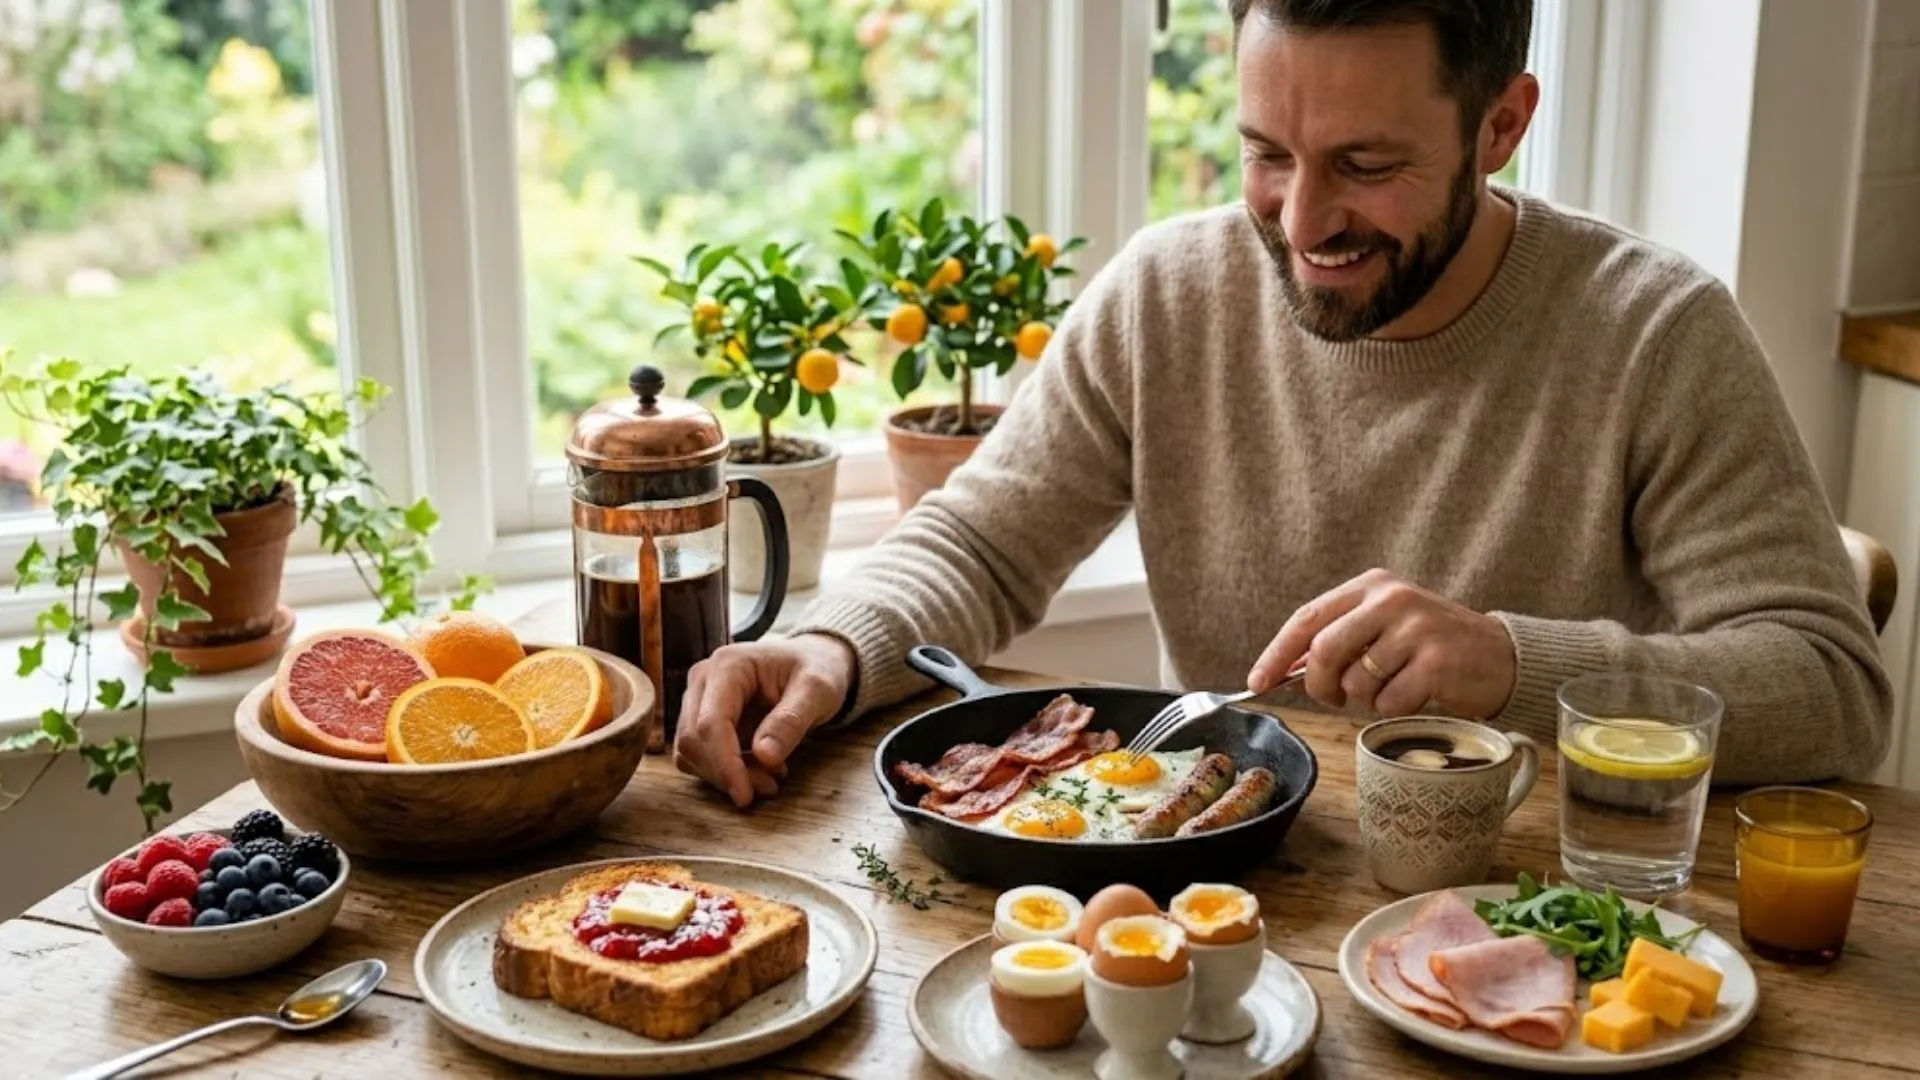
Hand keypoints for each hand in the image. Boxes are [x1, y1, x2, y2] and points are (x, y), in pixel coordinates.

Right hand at [673, 633, 856, 807]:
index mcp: (729, 665)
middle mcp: (704, 679)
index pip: (710, 722)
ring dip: (725, 775)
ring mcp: (698, 698)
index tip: (745, 795)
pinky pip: (698, 755)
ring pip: (691, 752)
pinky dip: (723, 771)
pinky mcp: (700, 718)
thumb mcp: (817, 690)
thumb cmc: (815, 669)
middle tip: (770, 787)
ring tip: (770, 777)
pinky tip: (758, 769)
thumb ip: (791, 720)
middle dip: (728, 773)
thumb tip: (765, 755)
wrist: (811, 661)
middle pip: (693, 740)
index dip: (724, 764)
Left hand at [1245, 569, 1516, 718]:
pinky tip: (1417, 695)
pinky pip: (1388, 702)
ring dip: (1365, 700)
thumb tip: (1284, 670)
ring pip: (1356, 682)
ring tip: (1392, 688)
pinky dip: (1394, 709)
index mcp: (1372, 585)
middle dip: (1319, 685)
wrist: (1499, 657)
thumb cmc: (1431, 648)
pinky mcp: (1437, 661)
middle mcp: (1392, 599)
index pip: (1307, 617)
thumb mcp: (1383, 628)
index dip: (1277, 653)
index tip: (1257, 682)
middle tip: (1334, 698)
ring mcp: (1416, 628)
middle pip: (1324, 650)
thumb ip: (1338, 641)